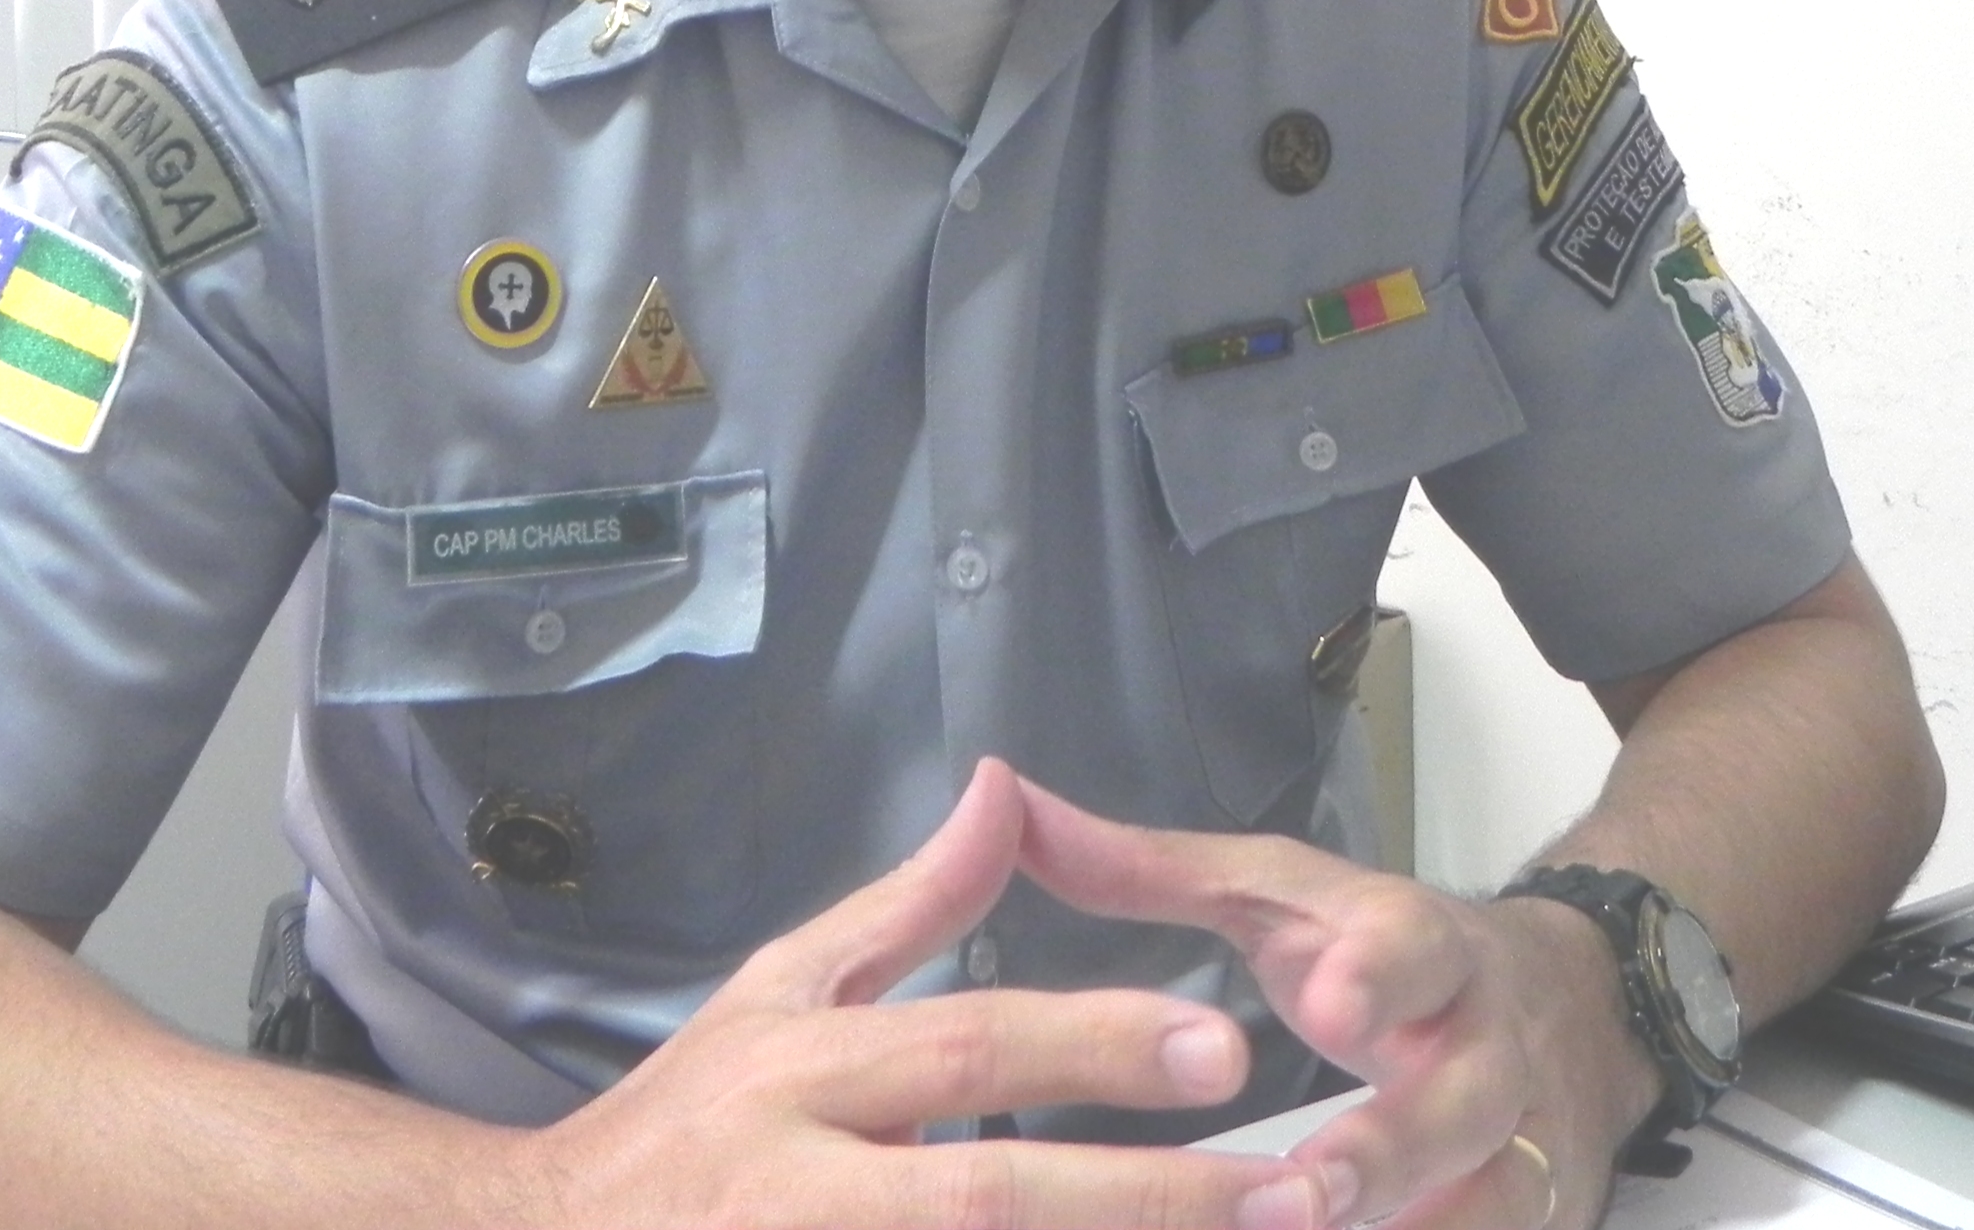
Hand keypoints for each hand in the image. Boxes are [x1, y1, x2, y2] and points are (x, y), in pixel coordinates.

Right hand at [509, 757, 1344, 1229]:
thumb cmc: (683, 1126)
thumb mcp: (777, 993)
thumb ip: (909, 906)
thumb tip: (1007, 786)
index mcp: (807, 1073)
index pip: (969, 1050)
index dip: (1093, 1045)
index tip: (1225, 1046)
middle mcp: (809, 1183)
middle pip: (990, 1196)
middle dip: (1143, 1198)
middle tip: (1290, 1193)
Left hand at [1014, 776, 1658, 1229]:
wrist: (1562, 1006)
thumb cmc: (1371, 951)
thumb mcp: (1274, 894)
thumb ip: (1144, 868)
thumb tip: (1010, 806)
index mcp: (1414, 945)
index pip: (1409, 948)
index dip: (1379, 975)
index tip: (1332, 1002)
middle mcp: (1479, 1044)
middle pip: (1459, 1095)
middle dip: (1394, 1143)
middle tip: (1315, 1186)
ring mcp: (1517, 1139)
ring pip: (1491, 1196)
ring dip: (1414, 1224)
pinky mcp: (1532, 1210)